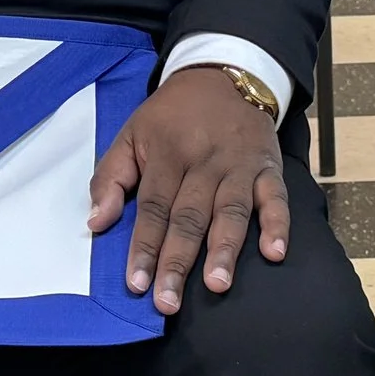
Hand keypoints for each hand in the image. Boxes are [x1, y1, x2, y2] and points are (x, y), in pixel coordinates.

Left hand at [87, 66, 286, 315]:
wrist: (223, 73)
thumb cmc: (171, 115)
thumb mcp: (131, 133)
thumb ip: (110, 177)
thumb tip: (96, 223)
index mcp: (166, 155)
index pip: (153, 208)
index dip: (144, 247)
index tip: (136, 284)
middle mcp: (203, 162)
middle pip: (189, 217)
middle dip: (178, 261)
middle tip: (168, 302)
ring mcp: (238, 166)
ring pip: (230, 211)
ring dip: (224, 249)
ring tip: (217, 284)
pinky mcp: (268, 167)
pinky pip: (275, 197)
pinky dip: (277, 224)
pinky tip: (274, 252)